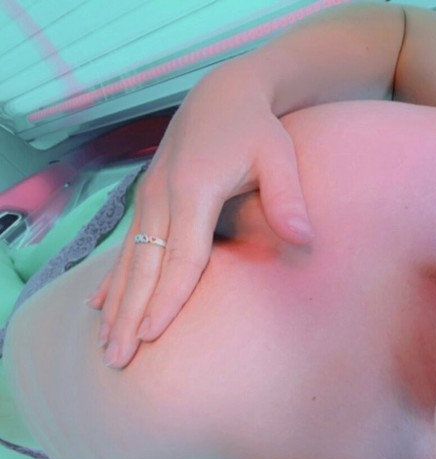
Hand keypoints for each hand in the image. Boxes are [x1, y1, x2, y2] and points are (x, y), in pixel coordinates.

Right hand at [90, 67, 312, 368]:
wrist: (227, 92)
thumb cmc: (259, 128)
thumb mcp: (279, 155)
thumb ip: (288, 198)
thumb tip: (304, 238)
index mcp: (193, 189)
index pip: (181, 256)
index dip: (169, 297)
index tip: (154, 335)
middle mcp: (162, 195)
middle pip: (144, 266)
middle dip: (131, 314)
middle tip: (119, 359)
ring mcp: (150, 197)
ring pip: (129, 261)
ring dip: (117, 304)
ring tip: (106, 346)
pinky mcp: (149, 198)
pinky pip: (127, 247)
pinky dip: (113, 279)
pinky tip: (100, 306)